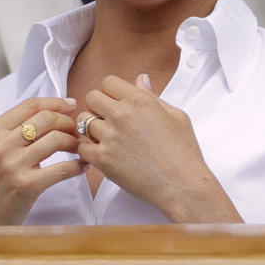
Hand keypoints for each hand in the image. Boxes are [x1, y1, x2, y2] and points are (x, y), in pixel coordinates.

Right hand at [0, 97, 83, 225]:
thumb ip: (10, 132)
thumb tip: (46, 115)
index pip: (29, 105)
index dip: (54, 102)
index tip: (70, 105)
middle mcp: (1, 144)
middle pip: (46, 119)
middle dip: (68, 122)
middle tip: (76, 130)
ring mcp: (13, 164)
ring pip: (56, 139)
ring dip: (75, 142)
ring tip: (80, 148)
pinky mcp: (27, 185)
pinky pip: (62, 168)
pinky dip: (78, 165)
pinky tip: (83, 166)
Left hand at [77, 74, 241, 222]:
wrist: (183, 186)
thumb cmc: (183, 152)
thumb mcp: (176, 116)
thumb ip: (153, 95)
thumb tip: (140, 79)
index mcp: (139, 100)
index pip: (108, 82)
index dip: (111, 92)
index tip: (116, 104)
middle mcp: (122, 115)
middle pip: (91, 98)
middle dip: (98, 107)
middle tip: (109, 120)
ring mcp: (110, 136)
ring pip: (83, 121)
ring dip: (92, 128)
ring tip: (107, 138)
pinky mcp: (103, 158)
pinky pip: (82, 147)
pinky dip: (89, 150)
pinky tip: (103, 154)